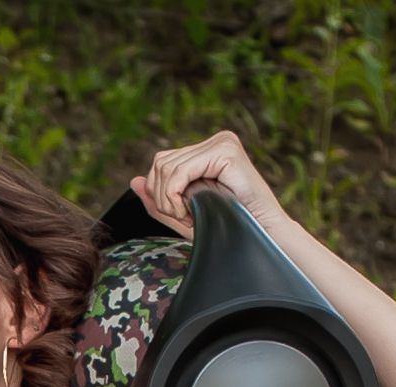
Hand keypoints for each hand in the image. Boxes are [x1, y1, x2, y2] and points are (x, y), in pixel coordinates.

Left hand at [131, 130, 288, 239]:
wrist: (262, 236)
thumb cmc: (228, 227)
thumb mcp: (185, 214)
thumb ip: (159, 198)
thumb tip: (134, 180)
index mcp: (209, 150)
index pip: (162, 162)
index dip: (160, 193)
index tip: (181, 215)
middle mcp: (217, 140)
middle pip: (160, 162)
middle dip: (162, 197)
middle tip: (184, 217)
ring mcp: (223, 142)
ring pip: (166, 167)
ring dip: (168, 200)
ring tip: (190, 215)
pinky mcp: (226, 151)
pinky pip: (178, 172)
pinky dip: (174, 197)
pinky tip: (191, 211)